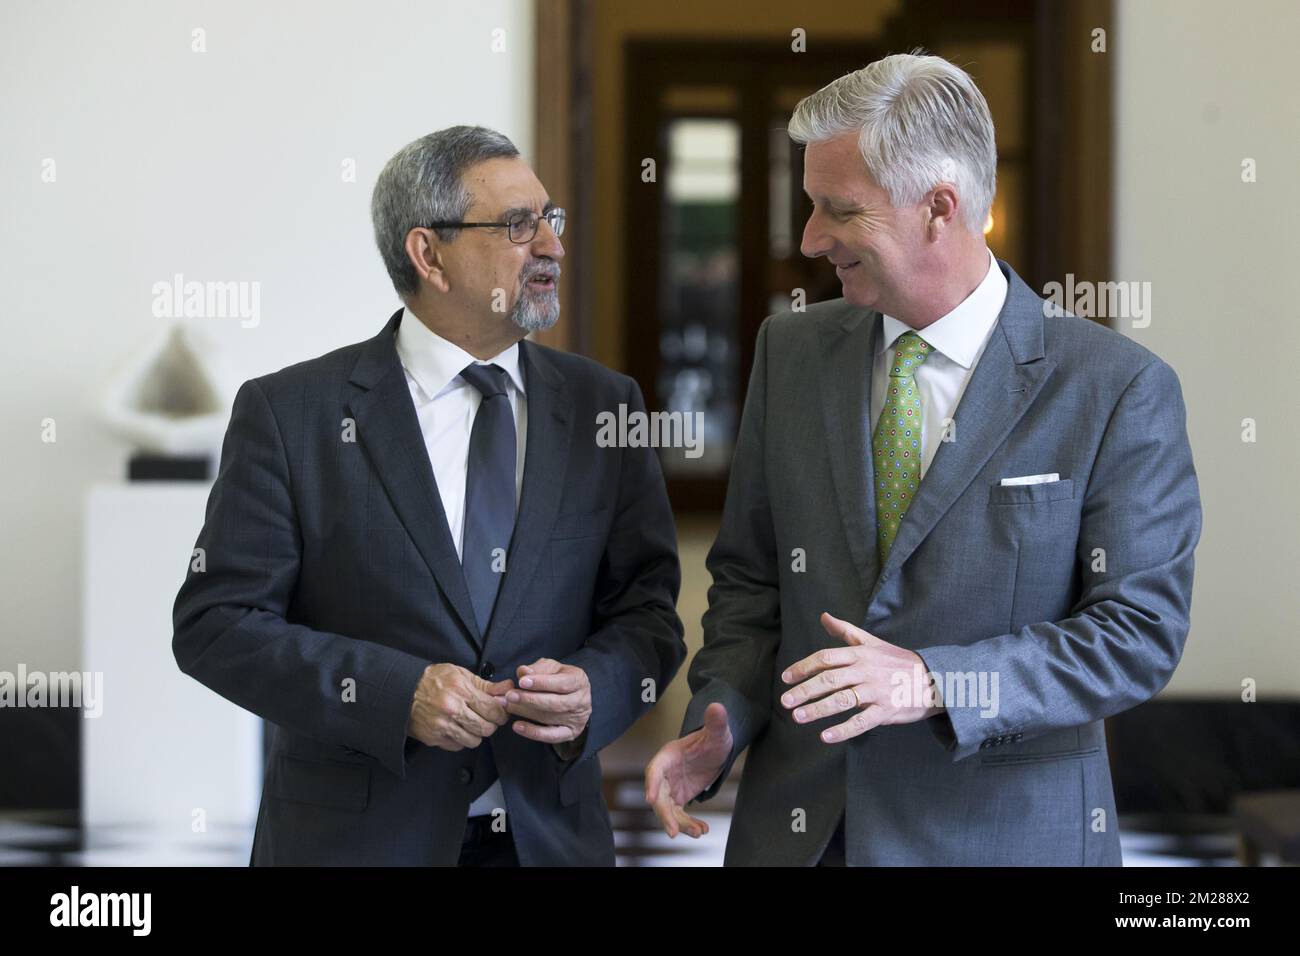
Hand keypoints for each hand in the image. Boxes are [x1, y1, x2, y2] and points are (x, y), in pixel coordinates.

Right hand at [407, 663, 512, 751]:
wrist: (403, 691)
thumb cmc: (434, 680)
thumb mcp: (460, 674)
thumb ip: (486, 685)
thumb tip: (508, 689)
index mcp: (461, 690)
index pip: (493, 710)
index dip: (501, 713)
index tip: (501, 712)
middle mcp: (452, 709)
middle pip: (486, 728)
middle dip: (491, 725)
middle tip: (487, 719)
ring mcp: (442, 726)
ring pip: (474, 740)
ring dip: (476, 734)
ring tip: (471, 723)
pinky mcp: (434, 738)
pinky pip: (458, 746)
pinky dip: (461, 739)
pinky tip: (457, 728)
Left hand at [504, 658, 590, 743]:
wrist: (573, 696)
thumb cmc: (559, 678)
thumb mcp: (551, 668)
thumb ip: (537, 669)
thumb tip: (523, 671)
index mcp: (579, 681)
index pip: (561, 683)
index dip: (541, 683)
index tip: (522, 681)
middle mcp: (581, 700)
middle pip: (555, 703)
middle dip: (530, 699)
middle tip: (510, 696)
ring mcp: (577, 719)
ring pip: (549, 718)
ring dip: (525, 713)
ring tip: (507, 706)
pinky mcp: (570, 733)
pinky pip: (551, 736)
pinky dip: (533, 732)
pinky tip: (518, 726)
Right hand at [643, 702, 733, 838]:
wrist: (716, 749)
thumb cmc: (713, 739)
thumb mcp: (717, 733)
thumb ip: (715, 722)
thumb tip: (717, 706)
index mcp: (668, 755)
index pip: (655, 769)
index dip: (652, 784)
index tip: (651, 800)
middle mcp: (665, 773)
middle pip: (659, 796)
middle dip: (664, 814)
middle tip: (673, 832)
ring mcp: (670, 787)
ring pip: (669, 809)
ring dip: (681, 823)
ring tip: (699, 833)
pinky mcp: (679, 797)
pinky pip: (680, 814)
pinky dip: (689, 824)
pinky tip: (703, 830)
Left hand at [780, 612, 943, 742]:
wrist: (934, 678)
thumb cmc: (897, 660)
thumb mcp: (872, 642)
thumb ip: (845, 631)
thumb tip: (823, 617)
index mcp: (860, 654)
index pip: (825, 658)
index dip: (803, 667)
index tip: (786, 678)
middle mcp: (866, 671)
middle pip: (829, 680)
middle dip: (804, 690)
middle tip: (785, 701)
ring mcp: (876, 691)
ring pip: (842, 700)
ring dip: (818, 710)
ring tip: (798, 717)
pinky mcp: (886, 710)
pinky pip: (861, 722)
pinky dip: (843, 730)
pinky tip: (825, 736)